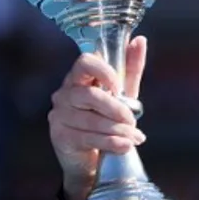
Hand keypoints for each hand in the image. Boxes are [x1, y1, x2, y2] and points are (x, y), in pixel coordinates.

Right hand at [48, 36, 147, 199]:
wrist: (93, 159)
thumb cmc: (107, 121)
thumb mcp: (123, 95)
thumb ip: (130, 69)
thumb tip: (139, 40)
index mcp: (78, 78)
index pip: (85, 62)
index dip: (104, 72)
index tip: (119, 88)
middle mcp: (64, 94)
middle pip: (90, 95)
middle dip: (116, 109)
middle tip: (133, 120)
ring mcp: (59, 115)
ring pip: (90, 119)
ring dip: (117, 129)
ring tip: (135, 137)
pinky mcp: (60, 136)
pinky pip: (88, 138)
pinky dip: (111, 142)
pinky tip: (125, 146)